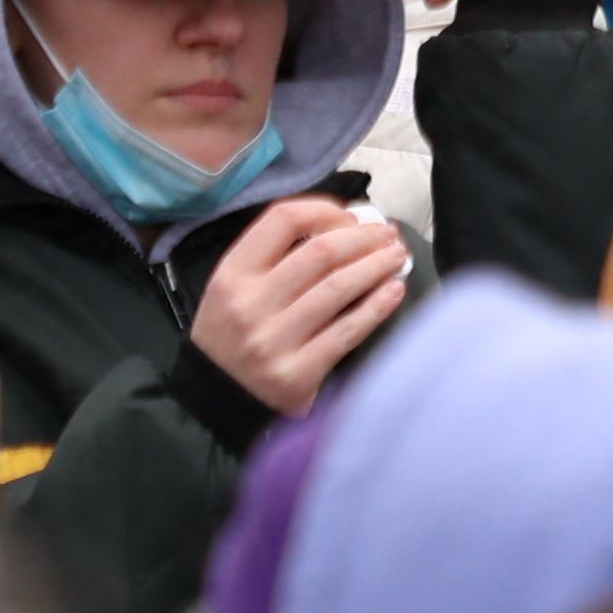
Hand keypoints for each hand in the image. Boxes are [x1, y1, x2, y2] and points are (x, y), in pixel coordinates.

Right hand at [187, 194, 415, 420]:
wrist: (216, 401)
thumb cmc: (231, 337)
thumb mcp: (231, 290)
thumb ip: (273, 261)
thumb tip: (341, 231)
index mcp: (232, 275)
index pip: (282, 220)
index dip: (325, 211)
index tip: (351, 217)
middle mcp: (251, 303)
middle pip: (320, 252)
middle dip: (364, 238)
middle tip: (388, 236)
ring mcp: (274, 339)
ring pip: (338, 288)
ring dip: (377, 267)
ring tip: (397, 257)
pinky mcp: (298, 373)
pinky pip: (347, 332)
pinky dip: (377, 307)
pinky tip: (394, 291)